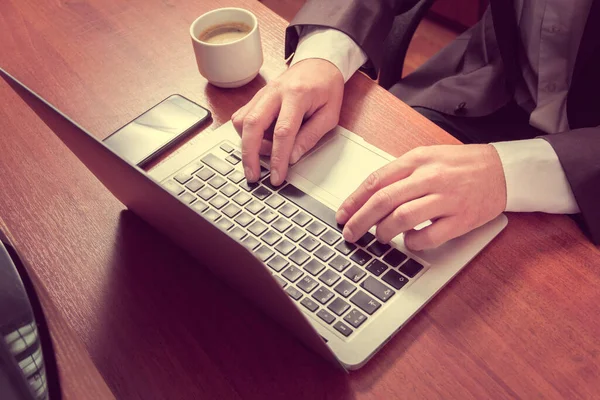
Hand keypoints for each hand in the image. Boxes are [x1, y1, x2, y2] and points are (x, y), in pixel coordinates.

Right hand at [232, 58, 343, 184]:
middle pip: (252, 125)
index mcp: (297, 95)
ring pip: (242, 121)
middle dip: (250, 154)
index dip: (278, 157)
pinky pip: (242, 117)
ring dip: (247, 144)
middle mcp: (275, 92)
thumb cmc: (326, 88)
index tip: (277, 176)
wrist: (318, 63)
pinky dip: (246, 134)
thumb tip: (292, 157)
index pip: (283, 131)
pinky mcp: (256, 97)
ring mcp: (262, 93)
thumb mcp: (330, 115)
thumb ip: (311, 136)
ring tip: (264, 156)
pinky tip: (259, 142)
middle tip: (253, 175)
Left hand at [336, 144, 506, 250]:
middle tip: (350, 233)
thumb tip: (368, 196)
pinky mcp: (461, 219)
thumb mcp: (427, 157)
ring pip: (402, 217)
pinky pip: (429, 236)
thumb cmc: (461, 165)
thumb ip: (400, 174)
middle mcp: (430, 177)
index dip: (355, 200)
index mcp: (418, 160)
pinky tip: (409, 241)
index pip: (377, 181)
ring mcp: (446, 198)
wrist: (503, 170)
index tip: (342, 214)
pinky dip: (413, 242)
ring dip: (384, 231)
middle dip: (360, 220)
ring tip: (380, 236)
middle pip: (384, 200)